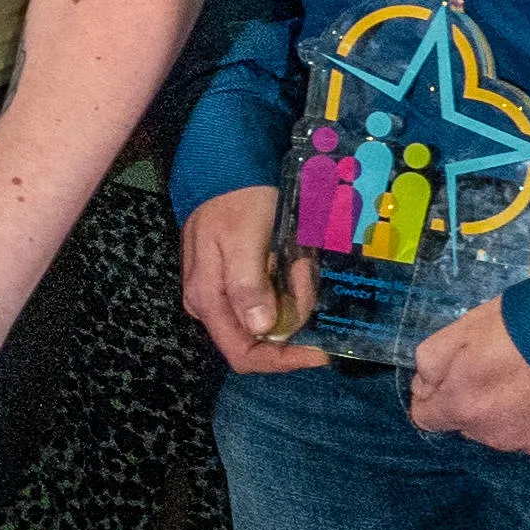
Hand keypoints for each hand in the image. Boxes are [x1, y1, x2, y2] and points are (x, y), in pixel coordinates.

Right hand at [180, 183, 328, 375]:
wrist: (224, 169)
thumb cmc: (236, 202)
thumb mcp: (244, 238)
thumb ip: (248, 284)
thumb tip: (259, 328)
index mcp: (208, 301)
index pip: (244, 355)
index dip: (283, 361)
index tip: (320, 351)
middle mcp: (211, 305)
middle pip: (261, 337)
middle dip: (294, 315)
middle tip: (305, 272)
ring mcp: (222, 294)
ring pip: (269, 318)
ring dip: (294, 296)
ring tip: (299, 259)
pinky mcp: (235, 281)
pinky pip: (269, 298)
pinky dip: (288, 286)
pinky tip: (292, 259)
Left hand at [408, 297, 529, 457]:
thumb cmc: (526, 325)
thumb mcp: (463, 328)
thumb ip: (432, 361)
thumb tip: (424, 387)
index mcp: (463, 408)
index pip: (429, 418)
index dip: (439, 396)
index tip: (456, 377)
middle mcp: (497, 437)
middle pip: (476, 425)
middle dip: (483, 403)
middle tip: (510, 370)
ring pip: (516, 433)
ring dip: (522, 413)